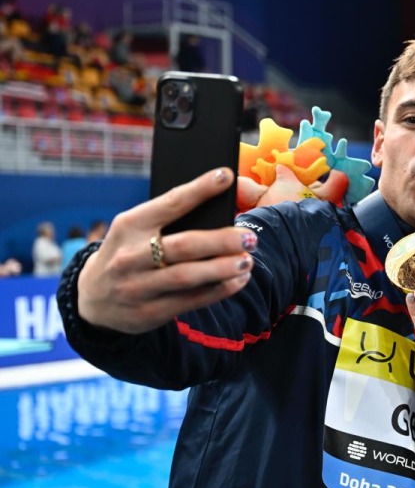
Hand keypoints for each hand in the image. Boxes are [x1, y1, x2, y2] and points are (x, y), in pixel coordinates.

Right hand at [77, 167, 255, 334]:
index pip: (170, 203)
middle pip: (184, 245)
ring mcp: (138, 286)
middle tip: (249, 237)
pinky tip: (238, 280)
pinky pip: (192, 300)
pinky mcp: (149, 312)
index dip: (200, 189)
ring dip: (223, 268)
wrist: (92, 299)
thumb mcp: (134, 230)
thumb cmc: (127, 253)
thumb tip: (219, 207)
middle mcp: (130, 256)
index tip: (227, 175)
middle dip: (221, 240)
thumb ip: (168, 220)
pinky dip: (220, 290)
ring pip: (188, 276)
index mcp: (129, 225)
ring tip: (247, 260)